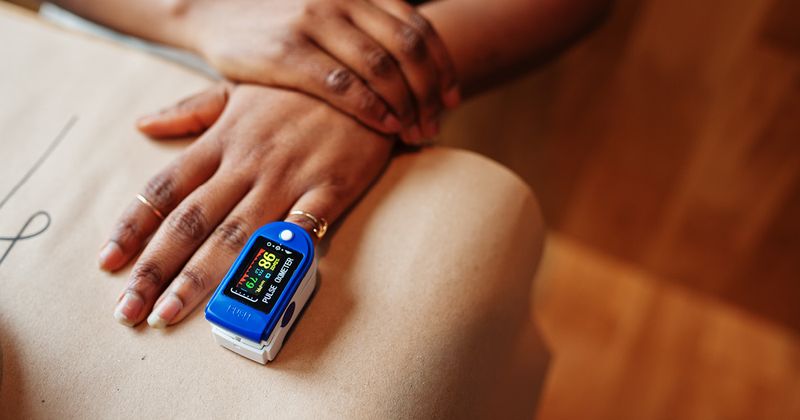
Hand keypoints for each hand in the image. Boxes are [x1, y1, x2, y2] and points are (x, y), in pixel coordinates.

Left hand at [98, 83, 393, 327]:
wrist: (363, 85)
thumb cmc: (297, 91)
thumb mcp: (238, 90)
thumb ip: (190, 111)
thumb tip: (144, 126)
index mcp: (221, 142)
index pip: (164, 189)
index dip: (134, 227)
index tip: (108, 262)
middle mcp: (246, 165)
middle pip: (190, 222)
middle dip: (155, 268)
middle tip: (128, 309)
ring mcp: (287, 179)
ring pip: (236, 235)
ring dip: (199, 277)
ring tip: (170, 311)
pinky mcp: (328, 190)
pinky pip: (301, 227)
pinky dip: (280, 253)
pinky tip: (260, 284)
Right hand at [172, 0, 458, 143]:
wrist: (213, 9)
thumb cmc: (281, 20)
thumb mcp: (329, 11)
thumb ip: (368, 29)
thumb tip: (412, 68)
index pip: (418, 28)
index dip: (442, 66)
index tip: (452, 98)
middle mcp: (342, 0)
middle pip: (408, 49)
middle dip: (430, 91)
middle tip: (437, 122)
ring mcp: (314, 23)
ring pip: (382, 68)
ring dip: (407, 105)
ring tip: (418, 132)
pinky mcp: (286, 52)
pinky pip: (343, 84)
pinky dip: (372, 108)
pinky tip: (387, 127)